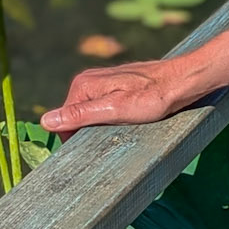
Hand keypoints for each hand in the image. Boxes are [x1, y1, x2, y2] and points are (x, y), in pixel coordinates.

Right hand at [40, 58, 194, 137]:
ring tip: (125, 128)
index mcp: (83, 85)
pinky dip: (112, 119)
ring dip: (103, 126)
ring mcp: (103, 82)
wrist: (183, 80)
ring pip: (91, 114)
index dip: (75, 139)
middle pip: (76, 118)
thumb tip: (45, 121)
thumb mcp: (115, 110)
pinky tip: (130, 121)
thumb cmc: (154, 97)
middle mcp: (89, 80)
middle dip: (90, 132)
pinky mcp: (116, 86)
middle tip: (114, 138)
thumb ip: (80, 115)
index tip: (94, 148)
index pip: (62, 122)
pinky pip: (104, 108)